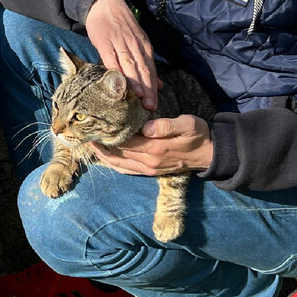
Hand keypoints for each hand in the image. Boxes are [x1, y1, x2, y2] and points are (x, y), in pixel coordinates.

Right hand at [84, 0, 157, 109]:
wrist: (105, 4)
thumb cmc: (121, 27)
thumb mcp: (138, 42)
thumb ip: (146, 64)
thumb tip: (159, 85)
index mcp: (144, 47)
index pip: (151, 70)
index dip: (153, 88)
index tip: (154, 105)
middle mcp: (135, 45)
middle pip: (143, 69)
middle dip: (147, 89)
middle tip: (150, 106)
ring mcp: (120, 43)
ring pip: (129, 64)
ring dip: (135, 81)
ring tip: (139, 97)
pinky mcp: (105, 41)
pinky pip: (110, 57)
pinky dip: (115, 68)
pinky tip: (118, 80)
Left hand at [90, 115, 213, 175]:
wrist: (209, 154)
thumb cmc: (198, 135)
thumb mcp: (187, 124)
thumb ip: (166, 126)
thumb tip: (146, 127)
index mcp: (155, 149)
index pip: (124, 142)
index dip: (108, 135)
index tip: (95, 126)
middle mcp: (148, 162)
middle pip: (118, 154)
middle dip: (101, 145)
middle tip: (86, 134)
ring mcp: (149, 169)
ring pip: (119, 164)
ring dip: (104, 156)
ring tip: (91, 145)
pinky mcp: (150, 172)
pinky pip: (127, 170)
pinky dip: (114, 164)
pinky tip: (106, 157)